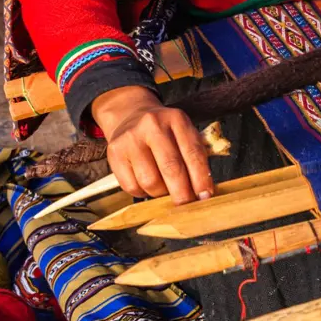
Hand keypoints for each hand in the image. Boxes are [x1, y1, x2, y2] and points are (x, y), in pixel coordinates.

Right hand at [92, 85, 213, 203]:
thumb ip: (195, 156)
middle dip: (182, 193)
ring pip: (150, 181)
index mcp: (176, 119)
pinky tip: (147, 185)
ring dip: (161, 193)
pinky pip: (132, 186)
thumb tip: (203, 192)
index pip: (193, 153)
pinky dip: (143, 193)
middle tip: (187, 205)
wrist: (130, 115)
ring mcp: (131, 139)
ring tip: (165, 190)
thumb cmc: (163, 130)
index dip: (201, 178)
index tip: (205, 196)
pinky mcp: (115, 153)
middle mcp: (152, 126)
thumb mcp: (183, 132)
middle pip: (171, 168)